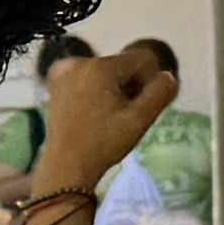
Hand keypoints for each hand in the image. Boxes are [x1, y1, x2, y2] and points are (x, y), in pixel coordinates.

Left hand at [37, 38, 185, 188]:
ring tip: (109, 116)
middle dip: (130, 85)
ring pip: (106, 71)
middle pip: (122, 64)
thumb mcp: (139, 120)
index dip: (149, 80)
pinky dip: (97, 90)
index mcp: (100, 67)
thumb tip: (167, 75)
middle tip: (124, 114)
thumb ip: (159, 93)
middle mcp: (79, 62)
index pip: (142, 59)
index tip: (141, 105)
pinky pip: (88, 78)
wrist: (66, 165)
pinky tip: (95, 113)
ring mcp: (64, 72)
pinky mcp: (56, 84)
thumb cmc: (104, 143)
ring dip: (114, 88)